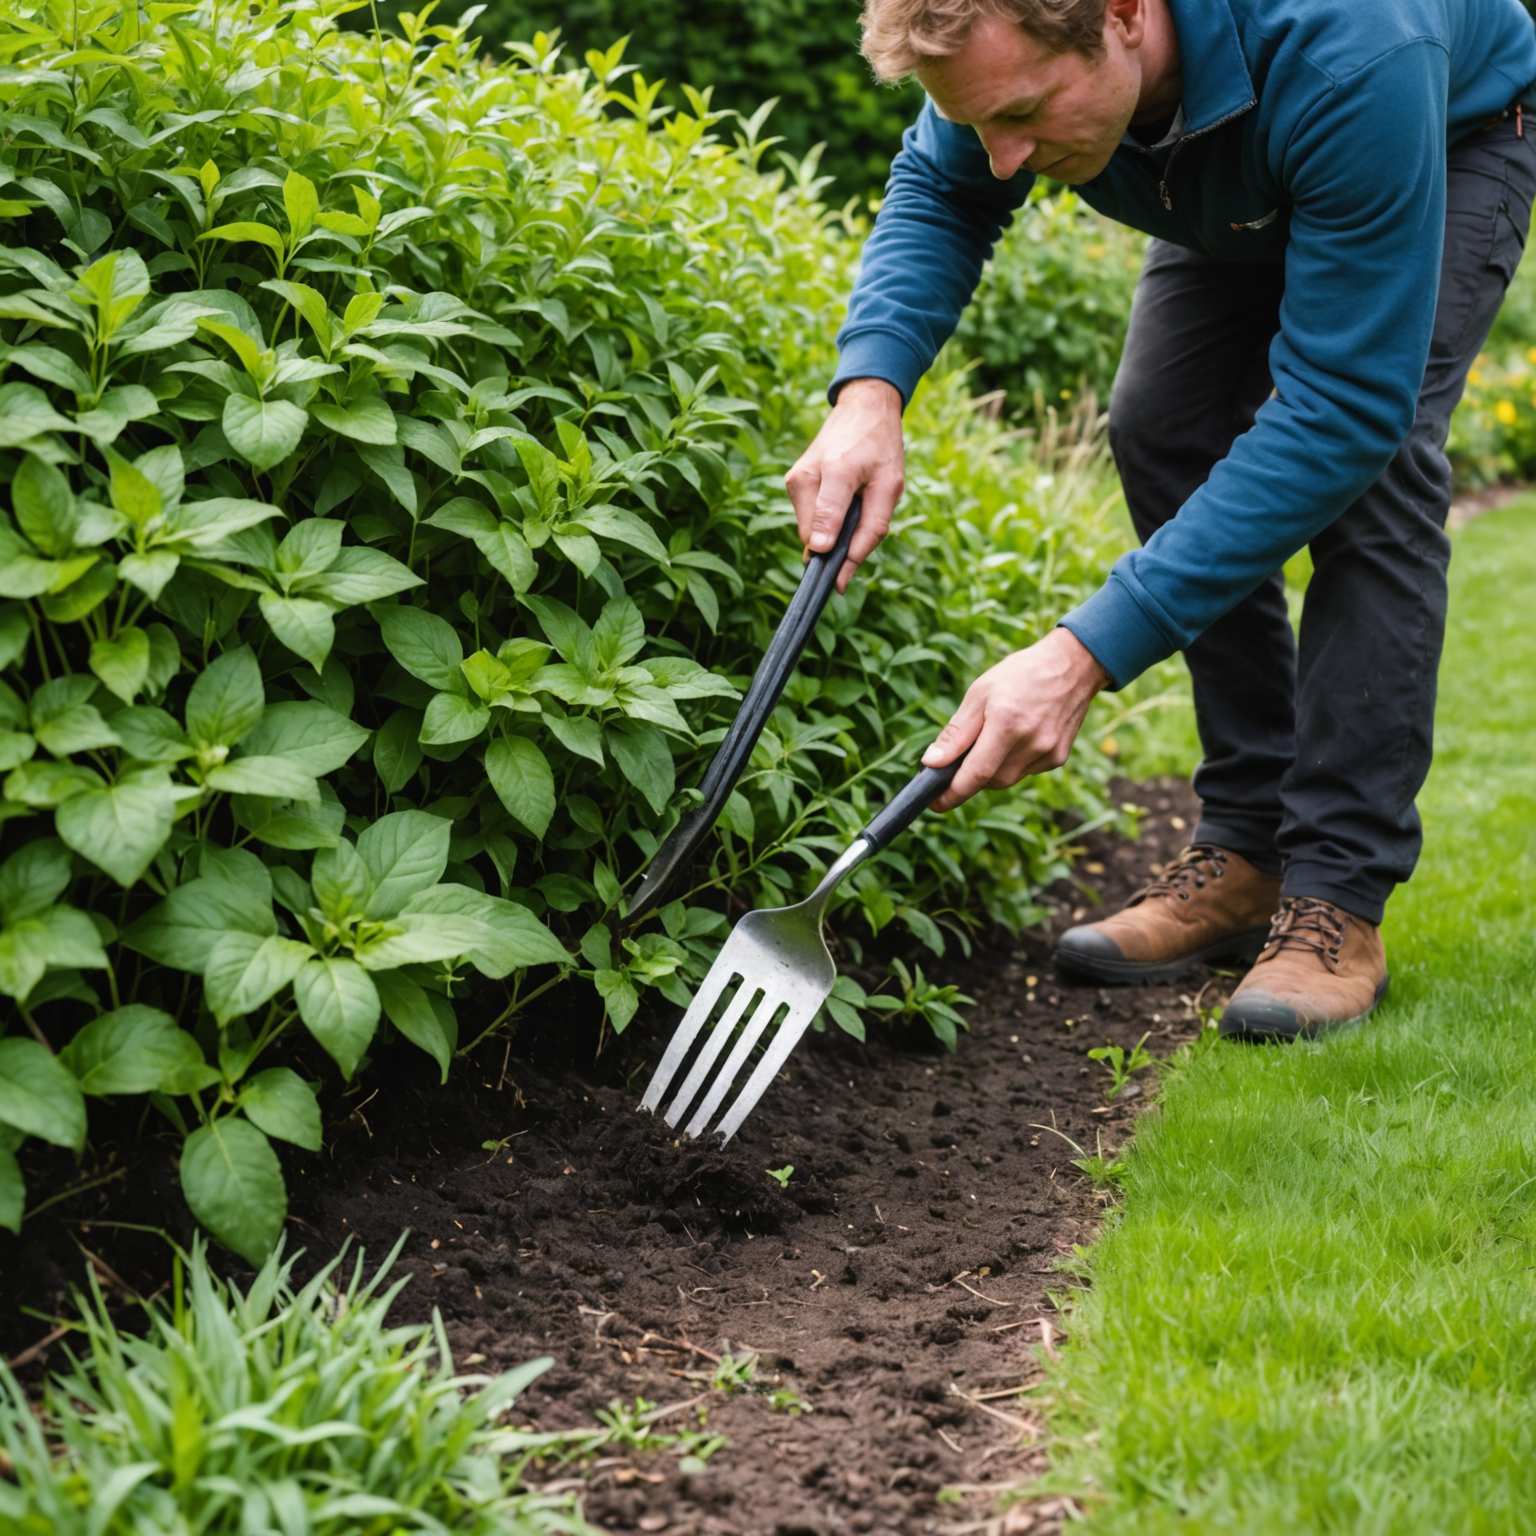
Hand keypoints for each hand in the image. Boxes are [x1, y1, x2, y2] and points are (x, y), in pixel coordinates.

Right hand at [784, 377, 904, 592]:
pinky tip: (840, 497)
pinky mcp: (791, 482)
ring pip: (808, 531)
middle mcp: (808, 475)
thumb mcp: (891, 487)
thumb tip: (844, 570)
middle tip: (863, 515)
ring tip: (853, 501)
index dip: (830, 553)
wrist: (861, 408)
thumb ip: (871, 529)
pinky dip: (824, 519)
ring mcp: (795, 479)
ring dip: (831, 530)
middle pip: (814, 536)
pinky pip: (806, 520)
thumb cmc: (881, 448)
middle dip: (838, 542)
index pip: (826, 519)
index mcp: (838, 470)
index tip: (835, 582)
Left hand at [921, 628, 1110, 810]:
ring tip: (993, 737)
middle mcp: (1031, 743)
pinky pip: (1025, 771)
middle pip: (990, 781)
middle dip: (971, 775)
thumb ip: (956, 733)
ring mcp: (1048, 753)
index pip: (975, 774)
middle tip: (961, 757)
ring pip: (1007, 779)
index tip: (934, 803)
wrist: (1073, 666)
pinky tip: (1017, 737)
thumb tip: (932, 763)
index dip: (952, 794)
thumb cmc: (1020, 674)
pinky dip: (1012, 762)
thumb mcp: (979, 694)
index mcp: (1007, 723)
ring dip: (991, 769)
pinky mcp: (1058, 758)